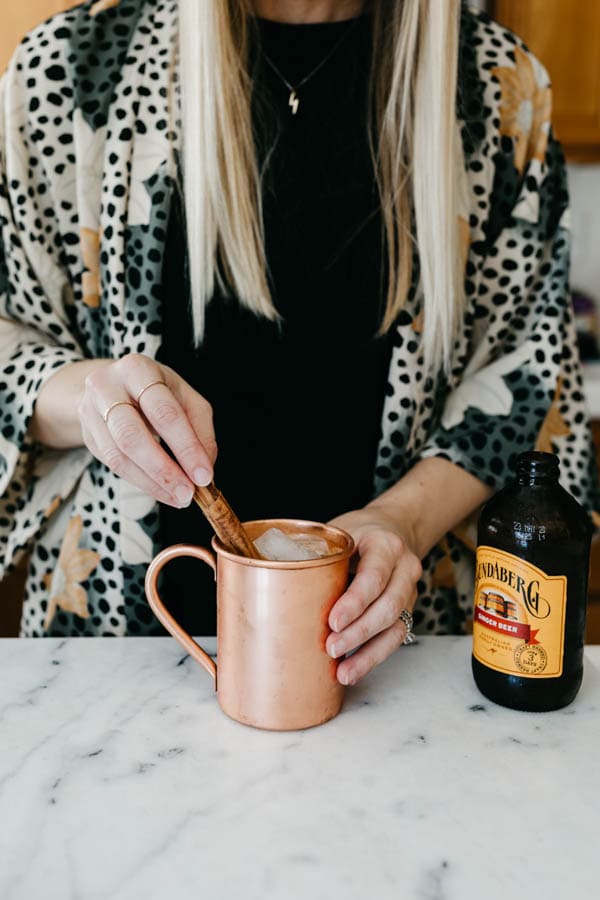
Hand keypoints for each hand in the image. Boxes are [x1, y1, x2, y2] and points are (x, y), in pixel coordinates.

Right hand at [78, 354, 216, 507]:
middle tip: (187, 492)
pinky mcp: (87, 433)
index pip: (164, 413)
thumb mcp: (184, 397)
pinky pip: (112, 464)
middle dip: (164, 470)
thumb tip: (205, 465)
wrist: (112, 385)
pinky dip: (141, 482)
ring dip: (152, 482)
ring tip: (177, 496)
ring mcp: (91, 410)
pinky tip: (161, 490)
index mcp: (138, 370)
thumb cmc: (156, 391)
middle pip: (133, 435)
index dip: (186, 447)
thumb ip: (200, 428)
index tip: (204, 475)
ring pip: (119, 455)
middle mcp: (107, 386)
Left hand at [326, 506, 421, 685]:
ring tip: (343, 671)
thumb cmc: (358, 531)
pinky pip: (395, 638)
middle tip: (331, 647)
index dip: (355, 601)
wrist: (392, 528)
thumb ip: (318, 553)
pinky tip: (353, 670)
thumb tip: (270, 577)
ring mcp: (408, 591)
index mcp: (385, 544)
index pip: (374, 575)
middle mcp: (404, 568)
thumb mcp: (339, 532)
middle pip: (388, 606)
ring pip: (395, 627)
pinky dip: (374, 657)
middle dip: (359, 632)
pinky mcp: (406, 610)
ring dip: (368, 653)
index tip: (333, 621)